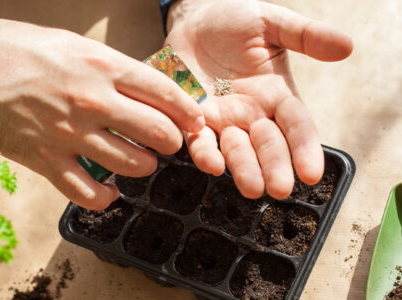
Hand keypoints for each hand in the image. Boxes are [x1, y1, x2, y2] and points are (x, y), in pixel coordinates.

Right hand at [0, 5, 204, 208]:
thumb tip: (146, 91)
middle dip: (172, 142)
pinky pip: (90, 193)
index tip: (196, 123)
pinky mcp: (45, 161)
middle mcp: (91, 101)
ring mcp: (69, 133)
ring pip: (133, 164)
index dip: (188, 112)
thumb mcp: (73, 45)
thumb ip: (111, 69)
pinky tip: (111, 190)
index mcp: (101, 66)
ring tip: (140, 160)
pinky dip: (107, 197)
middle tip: (168, 142)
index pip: (165, 93)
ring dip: (144, 166)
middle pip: (158, 133)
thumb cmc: (17, 49)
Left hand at [166, 0, 352, 198]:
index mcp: (276, 95)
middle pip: (268, 145)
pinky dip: (205, 153)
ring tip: (252, 187)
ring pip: (235, 150)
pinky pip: (199, 140)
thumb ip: (304, 35)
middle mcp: (252, 113)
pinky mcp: (193, 119)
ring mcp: (223, 119)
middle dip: (275, 167)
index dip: (305, 148)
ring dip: (243, 168)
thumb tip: (346, 47)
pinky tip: (212, 164)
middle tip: (280, 189)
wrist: (193, 21)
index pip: (296, 126)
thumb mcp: (271, 23)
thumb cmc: (235, 21)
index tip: (312, 172)